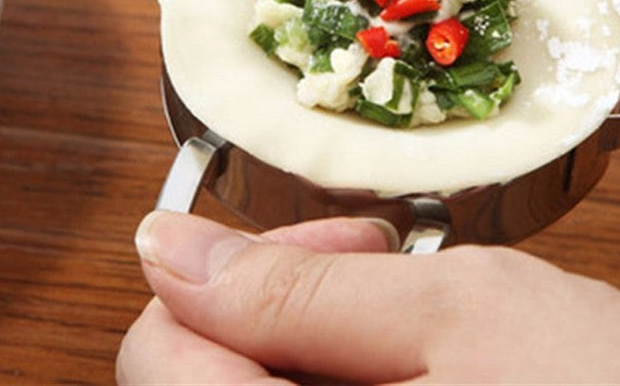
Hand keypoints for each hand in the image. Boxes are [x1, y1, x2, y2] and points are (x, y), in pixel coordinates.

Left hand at [117, 211, 619, 383]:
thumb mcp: (461, 315)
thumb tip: (169, 249)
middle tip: (388, 270)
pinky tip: (426, 363)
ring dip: (326, 333)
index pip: (158, 351)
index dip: (243, 272)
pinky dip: (355, 373)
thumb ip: (300, 288)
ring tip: (419, 317)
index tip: (343, 245)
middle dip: (292, 298)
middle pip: (203, 375)